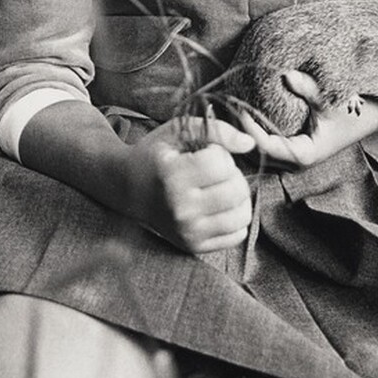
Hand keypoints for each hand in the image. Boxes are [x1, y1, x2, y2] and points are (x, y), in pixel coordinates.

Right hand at [124, 117, 255, 253]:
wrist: (127, 188)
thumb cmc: (156, 155)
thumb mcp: (179, 131)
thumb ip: (217, 130)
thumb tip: (250, 143)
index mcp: (172, 175)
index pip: (222, 164)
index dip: (219, 153)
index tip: (203, 154)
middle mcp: (179, 207)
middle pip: (236, 190)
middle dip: (232, 174)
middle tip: (214, 172)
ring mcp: (187, 231)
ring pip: (242, 215)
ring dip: (238, 197)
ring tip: (220, 188)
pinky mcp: (193, 246)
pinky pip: (237, 235)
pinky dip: (235, 218)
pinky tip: (218, 207)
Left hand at [235, 98, 377, 168]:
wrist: (377, 115)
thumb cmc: (356, 110)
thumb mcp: (332, 98)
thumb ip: (307, 88)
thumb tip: (285, 75)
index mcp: (303, 155)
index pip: (263, 145)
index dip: (246, 125)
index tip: (235, 103)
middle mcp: (296, 160)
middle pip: (255, 152)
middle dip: (239, 132)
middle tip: (222, 105)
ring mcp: (294, 155)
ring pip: (259, 151)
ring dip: (244, 132)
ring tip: (228, 107)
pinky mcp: (294, 147)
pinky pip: (266, 143)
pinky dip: (253, 131)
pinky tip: (242, 111)